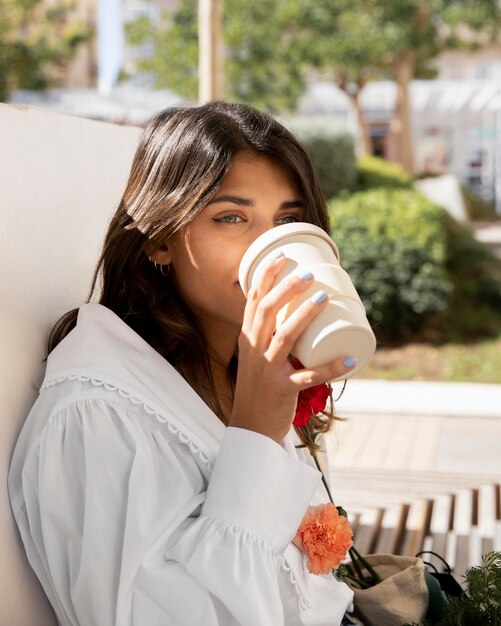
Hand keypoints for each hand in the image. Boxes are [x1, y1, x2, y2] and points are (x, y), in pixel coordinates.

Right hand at [229, 253, 354, 442]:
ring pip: (285, 336)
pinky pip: (307, 376)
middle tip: (309, 273)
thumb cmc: (258, 387)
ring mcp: (266, 370)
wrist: (250, 427)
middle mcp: (253, 350)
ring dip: (305, 315)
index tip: (282, 256)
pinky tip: (349, 359)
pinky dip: (330, 367)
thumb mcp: (256, 357)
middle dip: (287, 288)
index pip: (253, 301)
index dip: (266, 276)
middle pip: (267, 311)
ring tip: (324, 298)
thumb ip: (271, 336)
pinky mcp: (281, 389)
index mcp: (247, 338)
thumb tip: (301, 312)